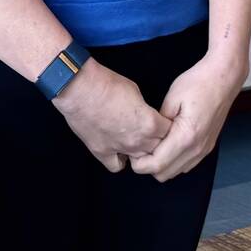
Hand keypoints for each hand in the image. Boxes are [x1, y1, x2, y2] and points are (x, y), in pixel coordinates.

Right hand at [52, 59, 170, 171]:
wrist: (81, 88)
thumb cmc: (107, 84)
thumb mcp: (135, 91)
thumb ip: (144, 109)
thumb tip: (144, 115)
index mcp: (150, 124)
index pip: (170, 133)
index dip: (167, 127)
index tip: (164, 123)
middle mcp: (138, 141)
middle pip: (159, 150)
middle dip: (159, 142)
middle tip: (153, 133)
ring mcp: (120, 149)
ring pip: (141, 162)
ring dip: (142, 153)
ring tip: (137, 142)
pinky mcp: (102, 152)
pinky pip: (117, 166)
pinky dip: (120, 160)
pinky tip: (119, 150)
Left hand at [130, 53, 246, 181]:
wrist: (224, 78)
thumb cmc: (199, 83)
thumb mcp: (172, 98)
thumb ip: (158, 122)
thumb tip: (148, 136)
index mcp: (186, 137)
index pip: (157, 164)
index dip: (139, 164)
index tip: (131, 153)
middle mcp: (197, 149)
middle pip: (165, 174)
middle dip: (148, 166)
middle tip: (140, 148)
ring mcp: (204, 150)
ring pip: (176, 172)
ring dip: (161, 164)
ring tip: (153, 145)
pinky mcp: (207, 147)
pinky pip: (186, 164)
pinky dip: (173, 161)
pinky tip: (167, 144)